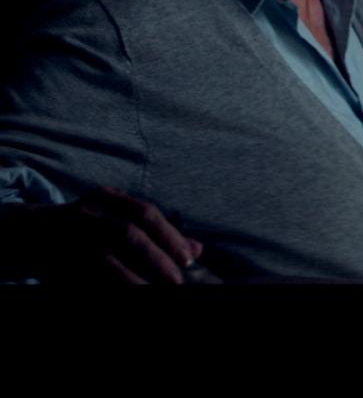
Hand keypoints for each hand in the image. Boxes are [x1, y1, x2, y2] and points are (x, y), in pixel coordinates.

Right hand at [18, 188, 201, 283]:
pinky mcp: (52, 267)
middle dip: (156, 259)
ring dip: (133, 282)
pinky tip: (128, 299)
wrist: (28, 234)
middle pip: (126, 235)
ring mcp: (65, 241)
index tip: (188, 259)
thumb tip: (198, 250)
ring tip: (154, 295)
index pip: (144, 214)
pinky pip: (85, 284)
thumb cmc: (88, 227)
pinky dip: (108, 293)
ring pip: (104, 263)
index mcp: (102, 200)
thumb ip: (156, 232)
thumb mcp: (117, 218)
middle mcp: (83, 217)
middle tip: (176, 282)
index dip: (170, 236)